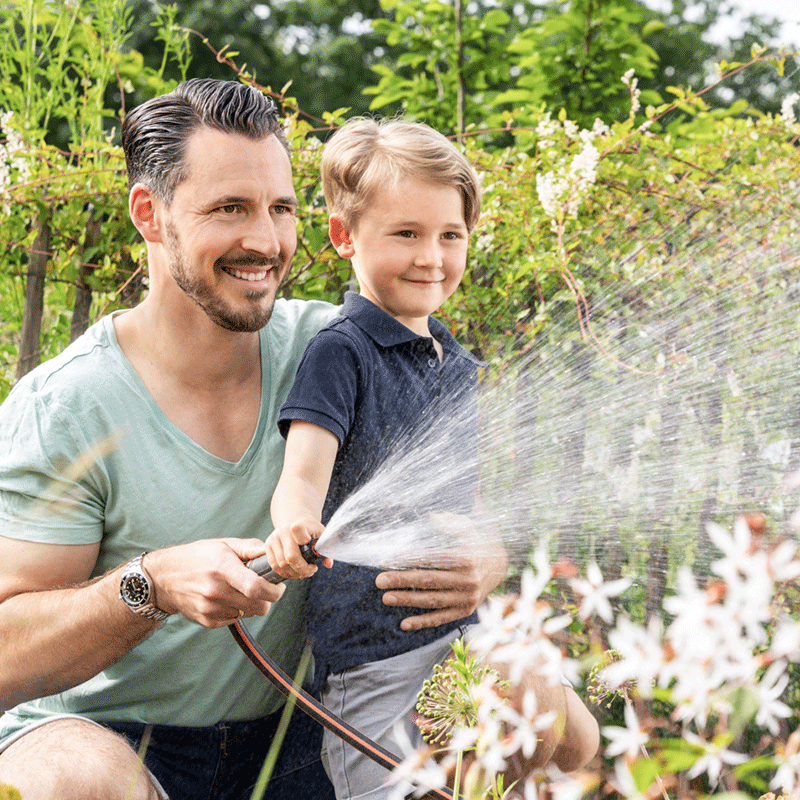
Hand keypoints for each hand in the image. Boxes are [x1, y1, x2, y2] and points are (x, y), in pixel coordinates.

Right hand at [143, 538, 284, 627]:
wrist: (164, 578)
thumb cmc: (197, 557)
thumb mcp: (223, 544)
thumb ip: (250, 548)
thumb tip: (271, 552)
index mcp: (222, 568)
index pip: (255, 587)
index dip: (274, 590)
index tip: (279, 586)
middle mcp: (215, 591)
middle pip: (258, 606)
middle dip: (268, 598)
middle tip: (263, 586)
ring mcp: (210, 609)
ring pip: (249, 613)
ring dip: (252, 603)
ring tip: (239, 589)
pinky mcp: (208, 621)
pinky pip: (236, 618)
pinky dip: (238, 609)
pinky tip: (227, 597)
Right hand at [264, 518, 330, 580]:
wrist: (295, 523)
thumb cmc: (310, 530)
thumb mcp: (321, 535)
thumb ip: (326, 548)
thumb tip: (328, 564)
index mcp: (298, 524)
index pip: (297, 529)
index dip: (303, 540)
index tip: (311, 546)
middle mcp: (282, 531)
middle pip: (291, 557)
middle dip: (303, 569)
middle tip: (312, 570)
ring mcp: (273, 539)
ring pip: (282, 564)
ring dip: (295, 573)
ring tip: (304, 572)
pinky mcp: (267, 546)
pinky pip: (274, 566)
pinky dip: (286, 573)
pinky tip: (294, 572)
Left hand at [375, 512, 506, 630]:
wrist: (500, 566)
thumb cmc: (475, 543)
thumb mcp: (467, 527)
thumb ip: (450, 521)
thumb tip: (432, 517)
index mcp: (465, 557)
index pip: (430, 559)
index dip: (407, 561)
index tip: (386, 562)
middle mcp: (467, 579)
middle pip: (428, 581)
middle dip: (402, 581)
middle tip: (379, 581)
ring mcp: (467, 597)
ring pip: (432, 601)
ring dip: (408, 600)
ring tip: (386, 598)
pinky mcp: (466, 611)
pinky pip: (441, 618)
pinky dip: (423, 622)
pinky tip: (403, 624)